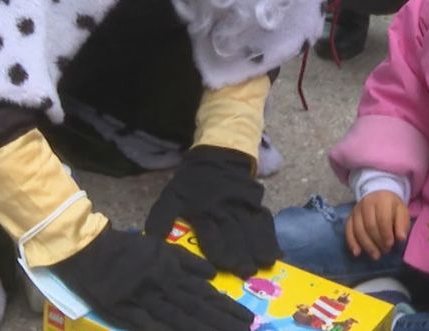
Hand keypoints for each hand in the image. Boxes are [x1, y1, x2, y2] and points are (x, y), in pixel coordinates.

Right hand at [55, 227, 253, 330]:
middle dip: (222, 322)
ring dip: (203, 329)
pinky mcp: (126, 313)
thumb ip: (187, 262)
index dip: (226, 307)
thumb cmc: (127, 250)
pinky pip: (150, 326)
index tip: (246, 318)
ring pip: (180, 320)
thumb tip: (213, 275)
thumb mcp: (161, 248)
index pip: (204, 293)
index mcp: (172, 271)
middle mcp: (163, 287)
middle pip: (197, 309)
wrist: (90, 251)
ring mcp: (145, 302)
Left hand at [145, 146, 281, 277]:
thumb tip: (151, 240)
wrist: (217, 156)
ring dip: (259, 246)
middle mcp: (225, 208)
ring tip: (266, 263)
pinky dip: (272, 236)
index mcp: (202, 209)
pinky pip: (265, 220)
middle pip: (235, 233)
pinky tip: (278, 252)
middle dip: (242, 254)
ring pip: (252, 228)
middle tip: (247, 272)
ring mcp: (243, 205)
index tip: (225, 266)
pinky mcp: (256, 202)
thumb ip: (162, 217)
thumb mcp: (172, 196)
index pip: (212, 232)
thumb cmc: (192, 183)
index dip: (219, 250)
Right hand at [345, 190, 409, 260]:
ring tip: (375, 255)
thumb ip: (402, 224)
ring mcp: (356, 210)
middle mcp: (366, 203)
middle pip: (369, 225)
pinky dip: (352, 242)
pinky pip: (348, 230)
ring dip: (367, 245)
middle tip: (385, 251)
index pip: (382, 219)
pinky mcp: (350, 216)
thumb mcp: (402, 211)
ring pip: (358, 229)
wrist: (379, 194)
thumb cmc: (392, 206)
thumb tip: (401, 238)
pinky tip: (357, 253)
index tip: (391, 245)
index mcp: (382, 200)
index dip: (386, 234)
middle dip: (377, 241)